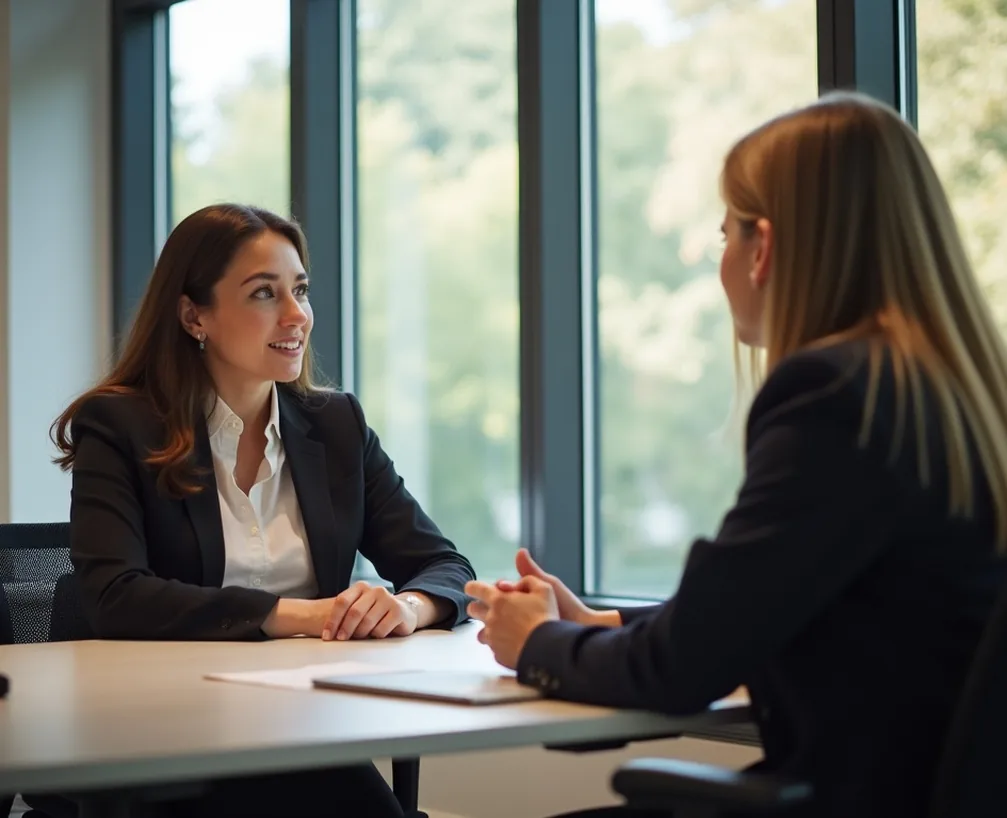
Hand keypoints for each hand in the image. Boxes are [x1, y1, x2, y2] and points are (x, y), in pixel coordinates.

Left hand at [321, 582, 417, 640]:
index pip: (342, 602)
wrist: (405, 610)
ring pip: (367, 622)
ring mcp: (388, 599)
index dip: (332, 620)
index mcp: (361, 587)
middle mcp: (375, 590)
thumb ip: (346, 613)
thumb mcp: (360, 607)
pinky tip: (377, 634)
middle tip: (340, 640)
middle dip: (345, 629)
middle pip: (354, 612)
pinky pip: (380, 630)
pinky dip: (375, 636)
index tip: (327, 636)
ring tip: (360, 637)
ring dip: (360, 634)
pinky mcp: (398, 611)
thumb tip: (326, 632)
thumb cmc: (376, 612)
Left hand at [465, 576, 558, 668]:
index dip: (473, 587)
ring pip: (481, 632)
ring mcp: (492, 638)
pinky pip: (494, 647)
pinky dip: (500, 644)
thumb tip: (518, 583)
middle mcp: (491, 618)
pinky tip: (514, 643)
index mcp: (499, 600)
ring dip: (489, 628)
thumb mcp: (544, 589)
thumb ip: (528, 580)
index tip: (473, 589)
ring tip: (505, 629)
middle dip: (478, 607)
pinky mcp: (497, 654)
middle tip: (492, 608)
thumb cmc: (544, 617)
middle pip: (473, 610)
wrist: (546, 649)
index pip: (475, 588)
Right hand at [495, 549, 617, 626]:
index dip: (498, 588)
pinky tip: (502, 634)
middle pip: (498, 605)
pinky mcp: (522, 641)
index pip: (501, 589)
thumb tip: (519, 551)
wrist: (580, 628)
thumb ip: (530, 570)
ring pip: (499, 621)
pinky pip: (506, 637)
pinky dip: (502, 635)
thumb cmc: (567, 606)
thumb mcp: (547, 585)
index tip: (501, 587)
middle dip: (494, 603)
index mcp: (524, 595)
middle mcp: (520, 610)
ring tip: (497, 619)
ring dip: (495, 620)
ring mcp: (520, 626)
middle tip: (496, 602)